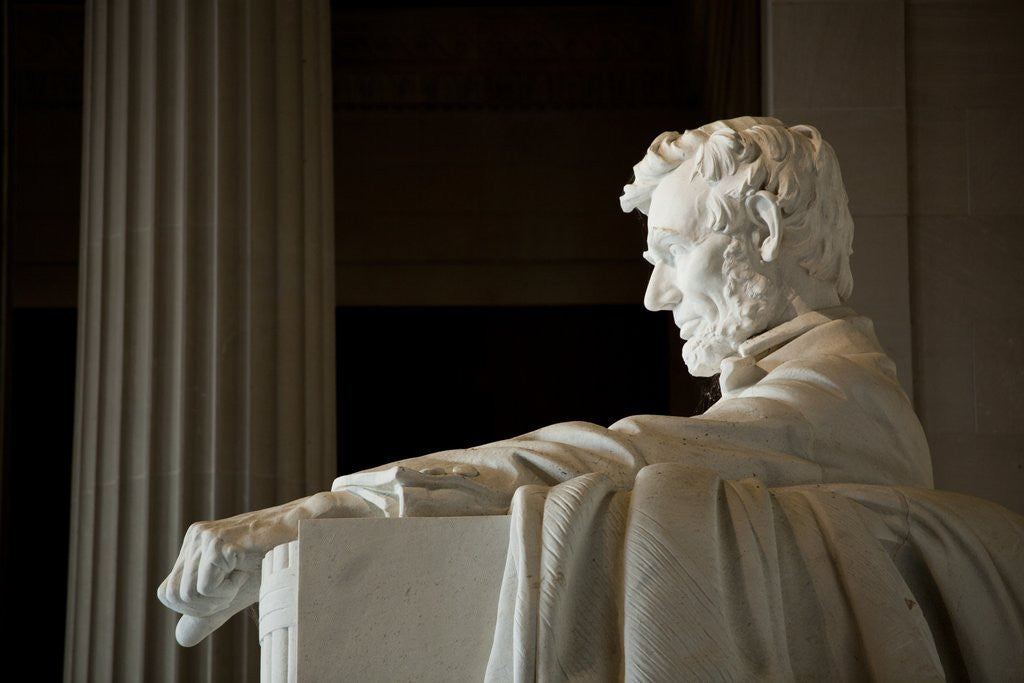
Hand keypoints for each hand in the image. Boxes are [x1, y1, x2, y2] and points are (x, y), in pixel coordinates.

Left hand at [157, 515, 267, 645]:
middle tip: (235, 586)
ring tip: (242, 576)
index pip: (167, 593)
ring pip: (188, 594)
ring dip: (220, 597)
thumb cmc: (273, 563)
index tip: (226, 590)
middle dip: (207, 606)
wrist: (303, 539)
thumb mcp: (233, 592)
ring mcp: (204, 537)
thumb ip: (207, 612)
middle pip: (174, 596)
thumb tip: (181, 638)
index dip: (194, 607)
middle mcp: (195, 536)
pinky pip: (205, 589)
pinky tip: (246, 570)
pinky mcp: (217, 543)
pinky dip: (228, 590)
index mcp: (194, 545)